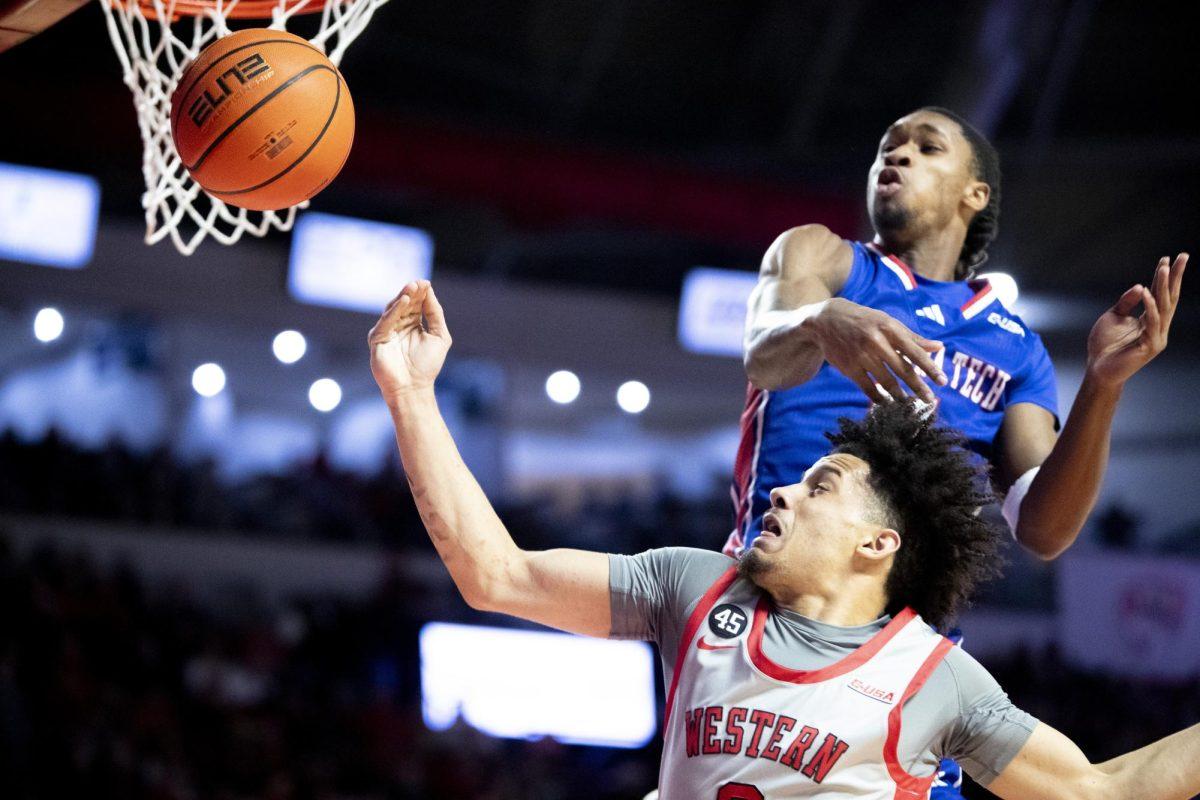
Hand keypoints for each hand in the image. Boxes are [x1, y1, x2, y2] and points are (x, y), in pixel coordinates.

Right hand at [369, 280, 451, 402]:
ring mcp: (387, 331)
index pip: (416, 304)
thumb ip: (435, 314)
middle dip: (411, 293)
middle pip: (404, 304)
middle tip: (418, 283)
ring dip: (403, 298)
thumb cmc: (427, 365)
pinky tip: (404, 302)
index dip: (421, 293)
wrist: (413, 387)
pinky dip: (394, 311)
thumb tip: (429, 291)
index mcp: (413, 324)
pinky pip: (386, 321)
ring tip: (412, 288)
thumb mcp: (439, 336)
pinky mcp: (377, 339)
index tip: (426, 282)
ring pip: (394, 309)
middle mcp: (399, 325)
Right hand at [804, 297, 947, 403]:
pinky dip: (879, 397)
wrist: (827, 320)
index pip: (915, 351)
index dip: (930, 368)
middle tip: (930, 400)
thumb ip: (913, 337)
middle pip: (903, 369)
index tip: (943, 382)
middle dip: (918, 387)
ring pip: (886, 381)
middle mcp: (876, 342)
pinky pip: (868, 387)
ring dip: (900, 395)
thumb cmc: (864, 321)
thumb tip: (939, 347)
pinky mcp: (849, 367)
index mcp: (889, 328)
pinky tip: (887, 403)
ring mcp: (861, 355)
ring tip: (909, 403)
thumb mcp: (887, 322)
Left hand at [1086, 253, 1186, 386]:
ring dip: (1164, 286)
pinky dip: (1150, 306)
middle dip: (1175, 277)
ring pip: (1163, 307)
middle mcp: (1159, 327)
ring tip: (1164, 268)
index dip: (1166, 277)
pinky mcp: (1150, 346)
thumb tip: (1141, 286)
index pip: (1162, 295)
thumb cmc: (1104, 345)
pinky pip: (1152, 322)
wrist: (1098, 368)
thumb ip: (1126, 302)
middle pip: (1170, 298)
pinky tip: (1146, 291)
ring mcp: (1157, 337)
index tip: (1168, 258)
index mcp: (1151, 320)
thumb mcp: (1114, 316)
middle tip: (1182, 256)